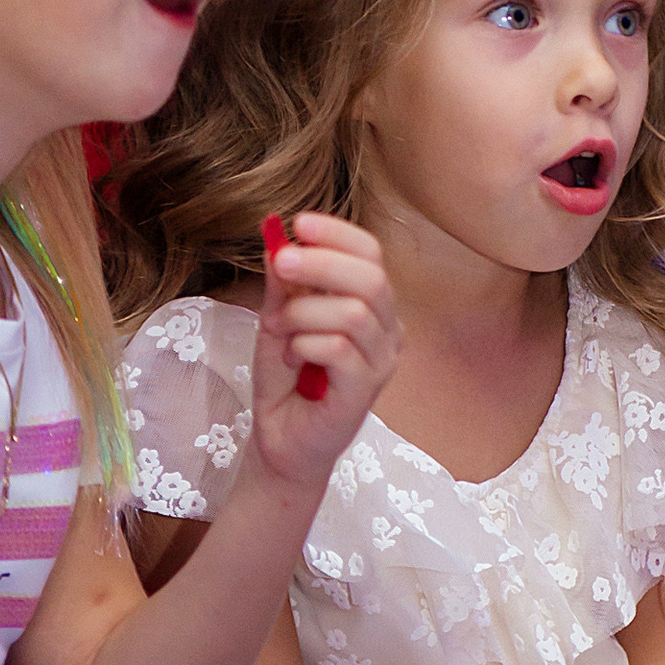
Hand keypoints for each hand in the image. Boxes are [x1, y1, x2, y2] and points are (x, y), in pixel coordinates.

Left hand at [251, 214, 401, 491]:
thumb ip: (283, 283)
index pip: (371, 254)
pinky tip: (291, 357)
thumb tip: (277, 236)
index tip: (299, 223)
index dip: (338, 233)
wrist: (281, 440)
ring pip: (355, 313)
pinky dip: (305, 344)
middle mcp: (387, 330)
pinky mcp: (364, 392)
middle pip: (372, 277)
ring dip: (304, 312)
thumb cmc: (287, 380)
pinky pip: (339, 349)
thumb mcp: (278, 319)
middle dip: (322, 262)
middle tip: (282, 262)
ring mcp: (381, 363)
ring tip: (278, 329)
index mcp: (372, 305)